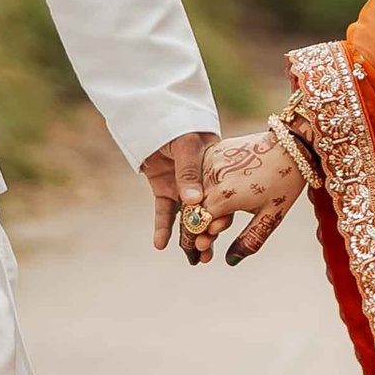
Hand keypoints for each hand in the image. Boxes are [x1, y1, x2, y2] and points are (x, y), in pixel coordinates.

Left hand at [141, 131, 214, 261]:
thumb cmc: (178, 124)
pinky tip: (160, 245)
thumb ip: (189, 173)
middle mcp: (203, 182)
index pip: (222, 199)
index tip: (217, 232)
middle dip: (207, 236)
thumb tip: (193, 202)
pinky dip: (162, 227)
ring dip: (189, 239)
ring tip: (193, 260)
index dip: (220, 217)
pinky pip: (164, 212)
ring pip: (188, 218)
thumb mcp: (187, 146)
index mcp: (217, 171)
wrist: (153, 114)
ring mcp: (184, 188)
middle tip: (206, 257)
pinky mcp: (165, 190)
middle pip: (207, 213)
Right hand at [187, 128, 308, 268]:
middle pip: (191, 211)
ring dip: (195, 214)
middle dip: (191, 232)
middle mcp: (212, 178)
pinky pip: (200, 177)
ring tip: (206, 233)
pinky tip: (207, 208)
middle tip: (197, 252)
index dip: (194, 241)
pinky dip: (200, 194)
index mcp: (225, 196)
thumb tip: (230, 260)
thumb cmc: (284, 183)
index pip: (197, 224)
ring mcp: (211, 163)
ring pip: (193, 194)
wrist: (291, 146)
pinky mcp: (214, 152)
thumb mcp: (270, 217)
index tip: (196, 255)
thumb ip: (249, 241)